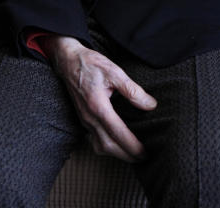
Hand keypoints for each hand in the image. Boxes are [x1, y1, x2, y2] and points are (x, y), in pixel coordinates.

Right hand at [39, 35, 156, 161]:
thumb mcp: (115, 71)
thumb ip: (132, 90)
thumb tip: (150, 105)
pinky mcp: (83, 119)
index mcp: (98, 106)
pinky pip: (93, 140)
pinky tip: (117, 144)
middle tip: (144, 158)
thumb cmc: (91, 64)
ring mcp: (84, 120)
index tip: (145, 152)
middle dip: (126, 155)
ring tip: (133, 154)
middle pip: (108, 146)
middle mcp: (89, 117)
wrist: (68, 61)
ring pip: (99, 145)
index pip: (117, 133)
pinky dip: (107, 147)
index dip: (132, 146)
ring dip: (116, 154)